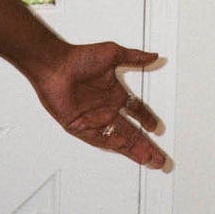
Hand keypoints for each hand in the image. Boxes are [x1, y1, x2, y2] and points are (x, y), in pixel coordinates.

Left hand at [31, 40, 166, 168]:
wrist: (54, 66)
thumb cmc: (78, 57)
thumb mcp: (112, 53)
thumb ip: (134, 57)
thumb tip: (153, 56)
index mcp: (114, 94)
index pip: (136, 110)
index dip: (147, 119)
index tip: (156, 128)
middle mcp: (105, 108)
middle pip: (131, 132)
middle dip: (146, 145)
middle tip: (159, 158)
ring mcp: (93, 119)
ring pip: (118, 139)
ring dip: (133, 150)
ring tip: (148, 160)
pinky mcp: (78, 126)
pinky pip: (97, 138)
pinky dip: (111, 144)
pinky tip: (123, 149)